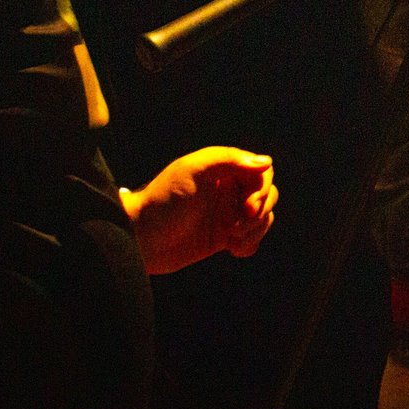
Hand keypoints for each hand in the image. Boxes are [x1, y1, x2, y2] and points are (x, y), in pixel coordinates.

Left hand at [122, 147, 277, 274]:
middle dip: (259, 212)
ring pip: (264, 217)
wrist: (140, 239)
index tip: (248, 206)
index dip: (262, 190)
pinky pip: (253, 238)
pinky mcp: (225, 237)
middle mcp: (229, 189)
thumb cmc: (162, 201)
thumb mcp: (192, 170)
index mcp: (223, 169)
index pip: (262, 173)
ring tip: (232, 238)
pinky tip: (232, 249)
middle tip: (235, 226)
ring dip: (255, 230)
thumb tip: (266, 163)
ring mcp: (228, 214)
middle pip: (268, 194)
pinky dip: (250, 244)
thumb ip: (228, 160)